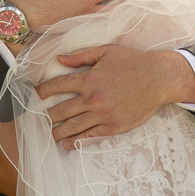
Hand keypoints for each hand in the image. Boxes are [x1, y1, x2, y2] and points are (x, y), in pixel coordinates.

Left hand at [37, 45, 194, 148]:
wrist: (159, 79)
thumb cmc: (133, 62)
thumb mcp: (107, 51)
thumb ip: (81, 56)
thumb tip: (60, 58)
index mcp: (89, 79)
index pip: (57, 86)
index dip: (43, 91)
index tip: (35, 95)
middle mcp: (93, 99)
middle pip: (61, 110)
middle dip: (46, 116)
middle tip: (36, 120)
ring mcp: (103, 115)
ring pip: (73, 126)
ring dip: (57, 132)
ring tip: (47, 135)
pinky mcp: (114, 126)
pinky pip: (91, 136)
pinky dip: (76, 141)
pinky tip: (67, 144)